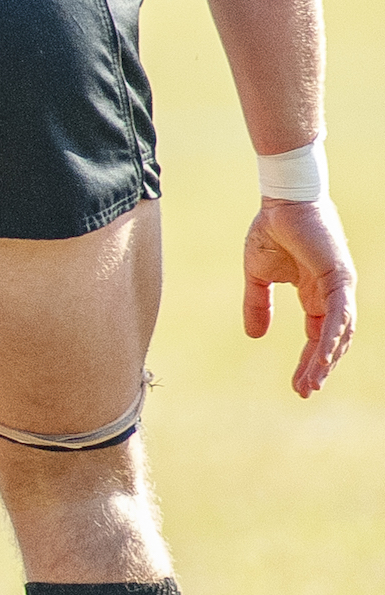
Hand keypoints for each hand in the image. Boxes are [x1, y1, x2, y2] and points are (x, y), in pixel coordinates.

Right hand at [243, 195, 355, 395]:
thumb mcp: (257, 276)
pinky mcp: (339, 277)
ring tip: (313, 383)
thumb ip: (258, 305)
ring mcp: (339, 286)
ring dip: (326, 360)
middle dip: (319, 368)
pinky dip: (333, 337)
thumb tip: (255, 336)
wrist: (282, 201)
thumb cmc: (272, 229)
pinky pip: (338, 314)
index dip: (310, 361)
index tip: (297, 386)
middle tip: (306, 392)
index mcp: (316, 293)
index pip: (318, 336)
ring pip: (339, 332)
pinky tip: (325, 357)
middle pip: (331, 341)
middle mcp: (333, 294)